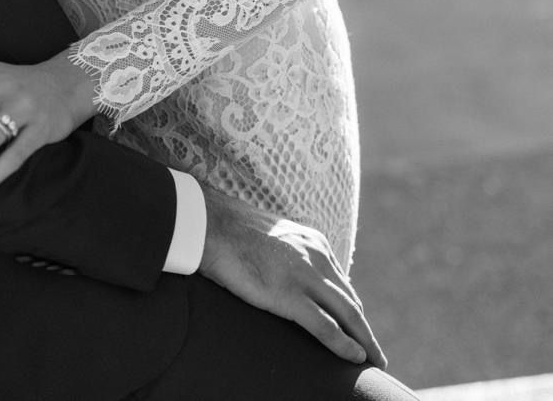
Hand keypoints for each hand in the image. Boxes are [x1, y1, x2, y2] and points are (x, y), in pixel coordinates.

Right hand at [200, 189, 386, 368]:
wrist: (211, 225)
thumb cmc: (232, 231)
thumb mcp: (271, 237)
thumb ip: (288, 252)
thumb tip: (284, 271)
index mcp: (313, 242)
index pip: (340, 282)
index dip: (350, 308)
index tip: (356, 328)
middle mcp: (317, 256)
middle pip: (349, 300)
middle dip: (364, 329)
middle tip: (375, 352)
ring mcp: (304, 275)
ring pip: (347, 314)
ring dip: (365, 341)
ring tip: (375, 361)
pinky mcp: (289, 295)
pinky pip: (325, 326)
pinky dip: (344, 344)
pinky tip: (356, 358)